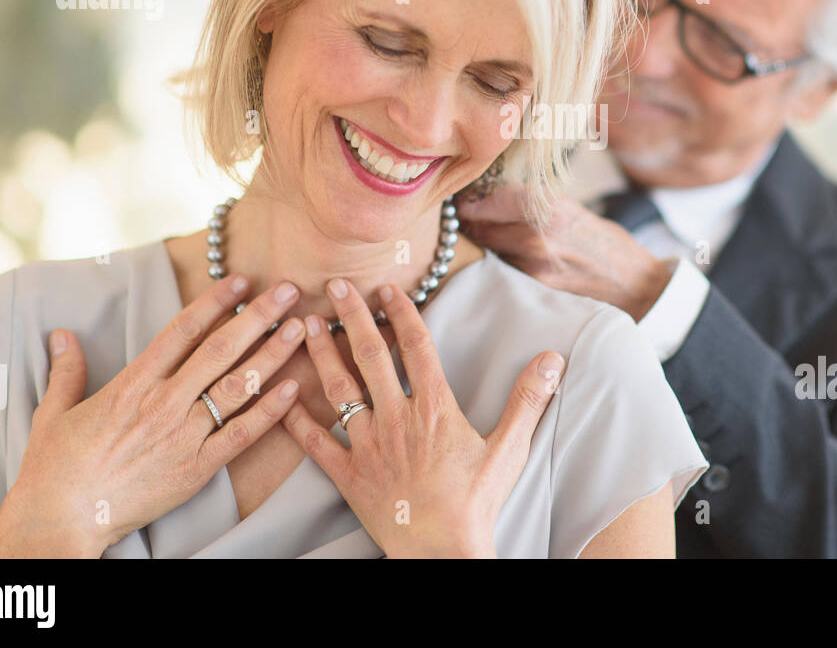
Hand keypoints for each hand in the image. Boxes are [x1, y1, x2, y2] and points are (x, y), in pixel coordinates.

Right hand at [0, 276, 307, 556]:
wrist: (59, 520)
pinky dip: (270, 412)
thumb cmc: (54, 469)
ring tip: (301, 329)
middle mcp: (164, 403)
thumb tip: (61, 335)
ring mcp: (183, 436)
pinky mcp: (196, 469)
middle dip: (258, 316)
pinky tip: (293, 388)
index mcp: (133, 384)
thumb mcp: (54, 412)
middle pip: (220, 350)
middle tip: (288, 290)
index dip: (215, 301)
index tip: (242, 279)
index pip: (183, 330)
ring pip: (237, 387)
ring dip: (273, 355)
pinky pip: (241, 435)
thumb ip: (66, 371)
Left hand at [282, 277, 565, 557]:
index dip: (400, 312)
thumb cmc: (477, 502)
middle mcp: (396, 418)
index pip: (415, 346)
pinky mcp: (348, 476)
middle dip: (351, 316)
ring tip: (305, 324)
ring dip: (321, 353)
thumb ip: (529, 399)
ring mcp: (368, 446)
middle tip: (335, 285)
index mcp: (434, 407)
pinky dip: (297, 420)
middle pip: (370, 355)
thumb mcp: (510, 448)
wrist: (442, 551)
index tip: (386, 287)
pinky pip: (315, 444)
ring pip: (339, 390)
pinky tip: (283, 397)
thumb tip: (553, 359)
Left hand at [456, 185, 672, 321]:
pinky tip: (504, 258)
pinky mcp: (534, 289)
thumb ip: (536, 205)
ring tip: (483, 235)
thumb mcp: (575, 210)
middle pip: (482, 226)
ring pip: (489, 249)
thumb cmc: (606, 244)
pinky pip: (503, 269)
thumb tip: (495, 198)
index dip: (473, 199)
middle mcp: (538, 237)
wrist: (635, 285)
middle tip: (465, 217)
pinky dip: (498, 261)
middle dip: (471, 221)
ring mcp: (534, 267)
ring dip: (482, 242)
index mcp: (551, 209)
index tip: (463, 199)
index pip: (493, 199)